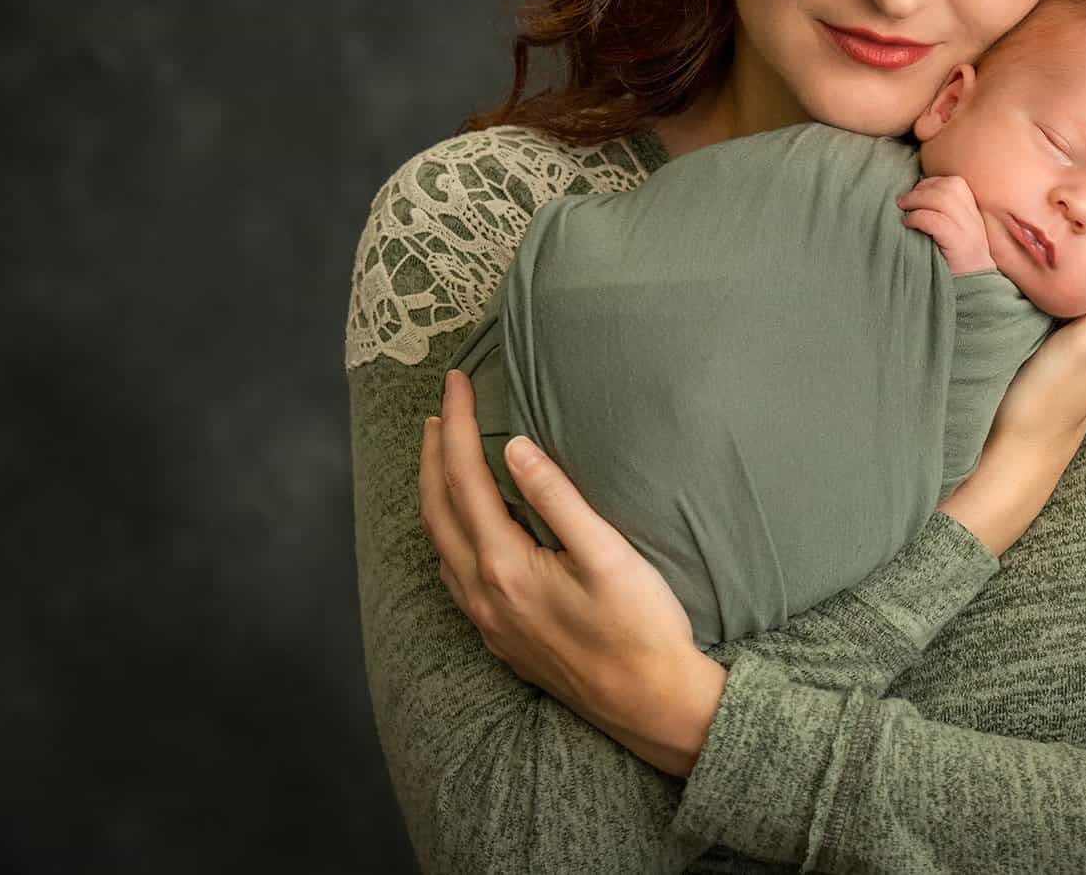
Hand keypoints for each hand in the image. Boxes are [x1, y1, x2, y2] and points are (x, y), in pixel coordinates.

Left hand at [419, 369, 726, 775]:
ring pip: (440, 545)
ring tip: (445, 454)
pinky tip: (468, 525)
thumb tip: (518, 447)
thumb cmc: (641, 627)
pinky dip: (449, 533)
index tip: (458, 380)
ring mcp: (489, 621)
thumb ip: (558, 498)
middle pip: (437, 510)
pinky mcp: (502, 638)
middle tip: (443, 408)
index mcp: (505, 566)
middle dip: (434, 454)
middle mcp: (483, 595)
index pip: (465, 478)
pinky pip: (454, 574)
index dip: (458, 424)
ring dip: (435, 493)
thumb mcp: (608, 554)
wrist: (652, 704)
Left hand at [896, 173, 994, 274]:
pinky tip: (908, 224)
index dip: (931, 183)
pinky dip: (918, 217)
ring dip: (918, 200)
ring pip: (944, 199)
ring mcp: (970, 232)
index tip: (914, 193)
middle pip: (950, 186)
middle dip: (921, 188)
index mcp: (973, 215)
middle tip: (903, 201)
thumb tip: (910, 199)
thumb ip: (941, 218)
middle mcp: (974, 220)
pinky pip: (937, 221)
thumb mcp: (952, 237)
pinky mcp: (960, 246)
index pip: (956, 184)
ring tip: (904, 210)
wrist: (976, 294)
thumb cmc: (955, 266)